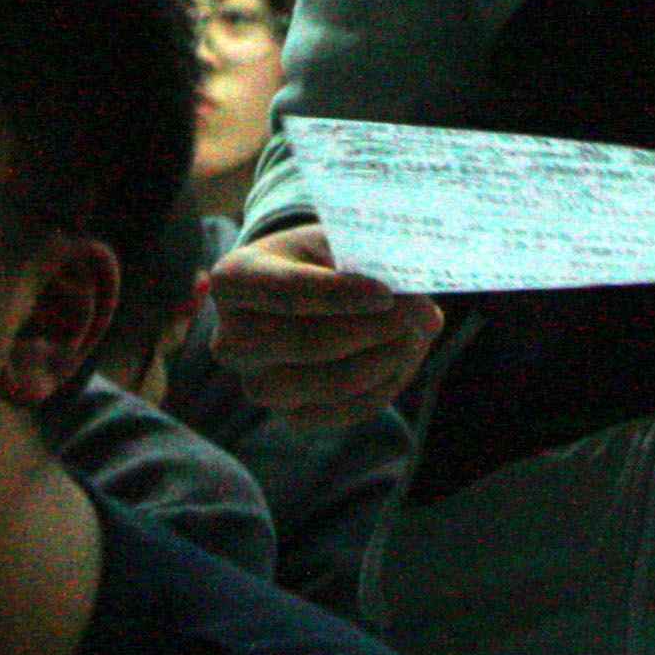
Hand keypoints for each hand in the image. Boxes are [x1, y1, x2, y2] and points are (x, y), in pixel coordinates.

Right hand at [205, 224, 442, 425]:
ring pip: (328, 384)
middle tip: (420, 311)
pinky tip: (400, 355)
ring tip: (416, 331)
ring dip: (385, 358)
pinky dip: (384, 385)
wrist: (306, 292)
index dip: (339, 294)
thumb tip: (422, 312)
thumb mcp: (336, 239)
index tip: (388, 292)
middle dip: (373, 328)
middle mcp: (232, 340)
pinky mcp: (289, 416)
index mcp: (233, 280)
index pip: (284, 291)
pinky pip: (343, 411)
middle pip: (307, 343)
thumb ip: (372, 262)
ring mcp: (257, 385)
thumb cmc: (322, 257)